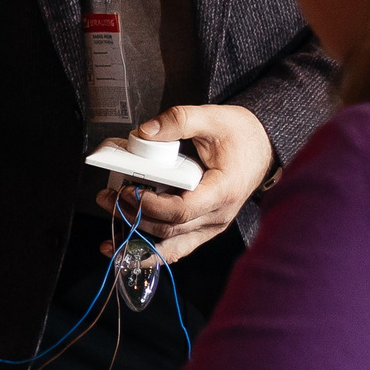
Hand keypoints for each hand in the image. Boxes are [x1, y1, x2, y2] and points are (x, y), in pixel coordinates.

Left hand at [95, 104, 273, 264]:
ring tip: (110, 226)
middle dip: (134, 216)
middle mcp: (218, 216)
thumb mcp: (212, 117)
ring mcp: (211, 226)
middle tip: (107, 197)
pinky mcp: (204, 228)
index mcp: (223, 191)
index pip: (182, 211)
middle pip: (170, 229)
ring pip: (171, 246)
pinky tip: (126, 251)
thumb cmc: (241, 135)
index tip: (128, 190)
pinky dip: (151, 252)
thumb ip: (179, 120)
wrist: (263, 147)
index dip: (150, 204)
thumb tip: (145, 132)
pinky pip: (176, 248)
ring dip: (137, 240)